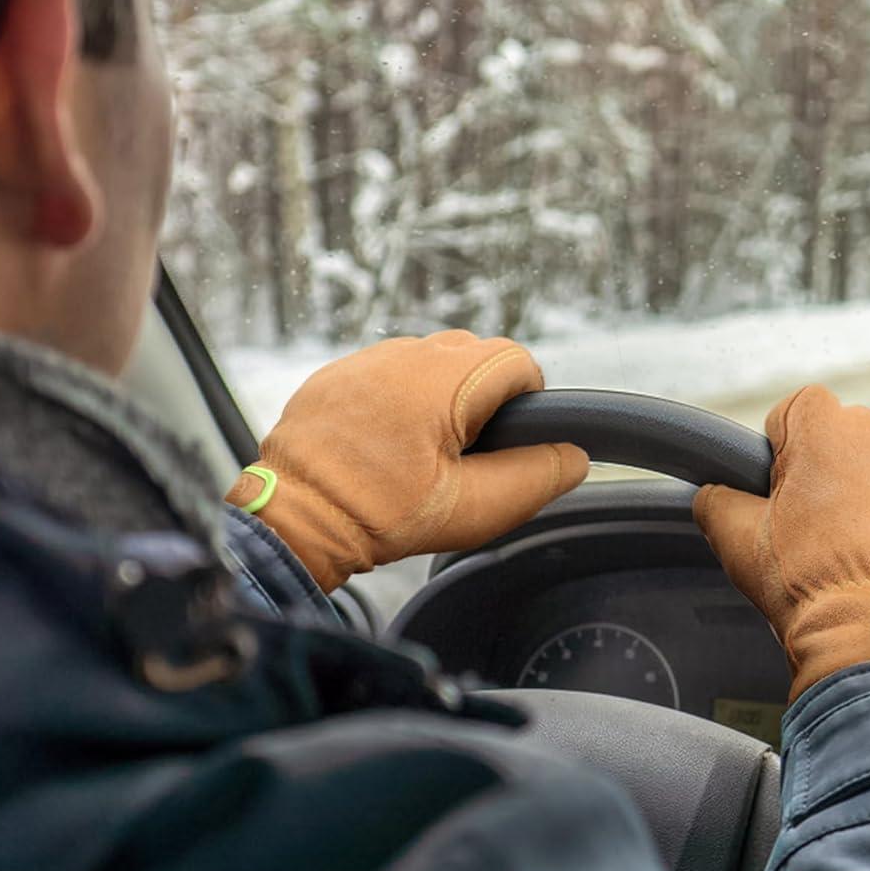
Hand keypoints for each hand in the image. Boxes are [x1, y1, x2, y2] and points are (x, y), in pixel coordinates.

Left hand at [226, 331, 587, 591]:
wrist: (295, 517)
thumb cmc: (379, 514)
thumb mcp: (473, 508)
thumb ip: (535, 478)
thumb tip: (574, 456)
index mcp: (446, 378)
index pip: (518, 361)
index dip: (524, 404)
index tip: (501, 445)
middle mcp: (406, 353)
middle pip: (476, 356)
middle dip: (482, 400)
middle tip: (461, 457)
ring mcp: (368, 358)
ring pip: (432, 362)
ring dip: (440, 398)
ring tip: (419, 454)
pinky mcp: (339, 373)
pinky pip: (389, 373)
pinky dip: (398, 401)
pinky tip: (383, 446)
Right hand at [693, 386, 869, 700]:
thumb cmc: (812, 586)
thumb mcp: (738, 542)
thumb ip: (716, 501)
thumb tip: (713, 494)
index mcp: (826, 430)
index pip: (797, 409)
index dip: (784, 448)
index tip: (783, 489)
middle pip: (849, 438)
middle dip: (835, 473)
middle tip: (820, 530)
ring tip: (865, 553)